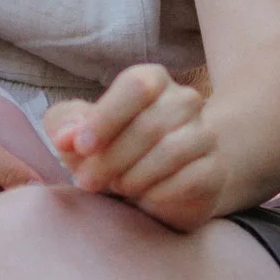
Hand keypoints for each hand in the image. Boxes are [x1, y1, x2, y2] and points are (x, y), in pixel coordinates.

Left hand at [44, 64, 229, 230]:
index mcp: (153, 81)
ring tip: (117, 187)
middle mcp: (185, 101)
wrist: (161, 183)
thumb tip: (67, 137)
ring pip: (172, 151)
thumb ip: (65, 126)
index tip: (81, 147)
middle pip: (151, 123)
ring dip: (133, 176)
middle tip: (87, 180)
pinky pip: (189, 179)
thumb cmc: (115, 150)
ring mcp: (205, 134)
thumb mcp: (79, 135)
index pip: (138, 85)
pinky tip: (144, 198)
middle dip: (111, 158)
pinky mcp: (214, 170)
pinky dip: (157, 193)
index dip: (107, 116)